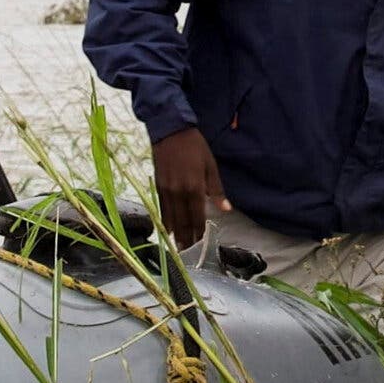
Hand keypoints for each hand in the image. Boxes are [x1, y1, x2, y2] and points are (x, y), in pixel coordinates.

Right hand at [152, 124, 226, 249]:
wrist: (170, 130)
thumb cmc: (195, 147)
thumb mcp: (210, 165)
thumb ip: (217, 190)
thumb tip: (226, 209)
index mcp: (194, 188)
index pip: (197, 216)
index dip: (198, 231)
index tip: (200, 244)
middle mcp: (179, 192)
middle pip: (183, 220)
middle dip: (186, 237)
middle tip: (188, 252)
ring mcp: (166, 190)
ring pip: (171, 217)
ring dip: (175, 233)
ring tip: (178, 247)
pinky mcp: (157, 185)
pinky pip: (161, 208)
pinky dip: (164, 220)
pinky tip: (166, 229)